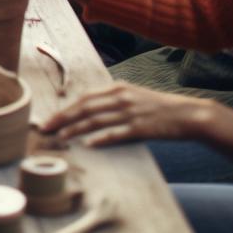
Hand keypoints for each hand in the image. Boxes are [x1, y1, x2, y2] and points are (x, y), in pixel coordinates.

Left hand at [39, 82, 213, 146]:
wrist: (187, 114)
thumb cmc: (157, 107)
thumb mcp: (133, 96)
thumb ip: (112, 100)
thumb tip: (88, 110)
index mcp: (118, 88)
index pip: (84, 98)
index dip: (65, 109)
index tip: (50, 119)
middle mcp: (121, 97)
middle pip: (85, 107)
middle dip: (62, 118)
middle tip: (46, 129)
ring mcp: (130, 112)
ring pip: (96, 120)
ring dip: (75, 129)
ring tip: (60, 138)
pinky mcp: (141, 127)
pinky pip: (116, 133)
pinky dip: (101, 138)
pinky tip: (89, 144)